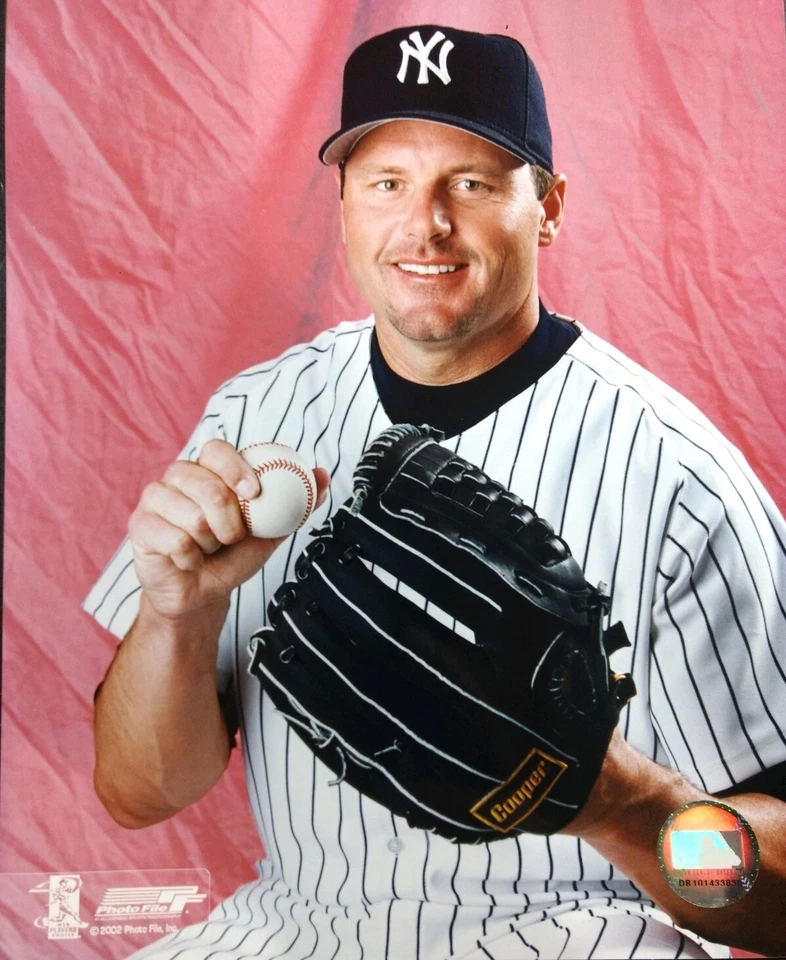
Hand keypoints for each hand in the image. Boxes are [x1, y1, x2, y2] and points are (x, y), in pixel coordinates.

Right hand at [128, 439, 329, 619]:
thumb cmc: (232, 556)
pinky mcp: (140, 526)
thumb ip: (297, 503)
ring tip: (206, 548)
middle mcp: (177, 477)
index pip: (216, 450)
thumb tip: (322, 475)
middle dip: (229, 521)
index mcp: (207, 469)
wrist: (203, 593)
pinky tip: (187, 560)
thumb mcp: (272, 530)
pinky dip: (191, 559)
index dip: (234, 468)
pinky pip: (174, 541)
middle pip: (207, 486)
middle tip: (231, 537)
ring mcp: (154, 499)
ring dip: (210, 545)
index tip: (254, 492)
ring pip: (192, 518)